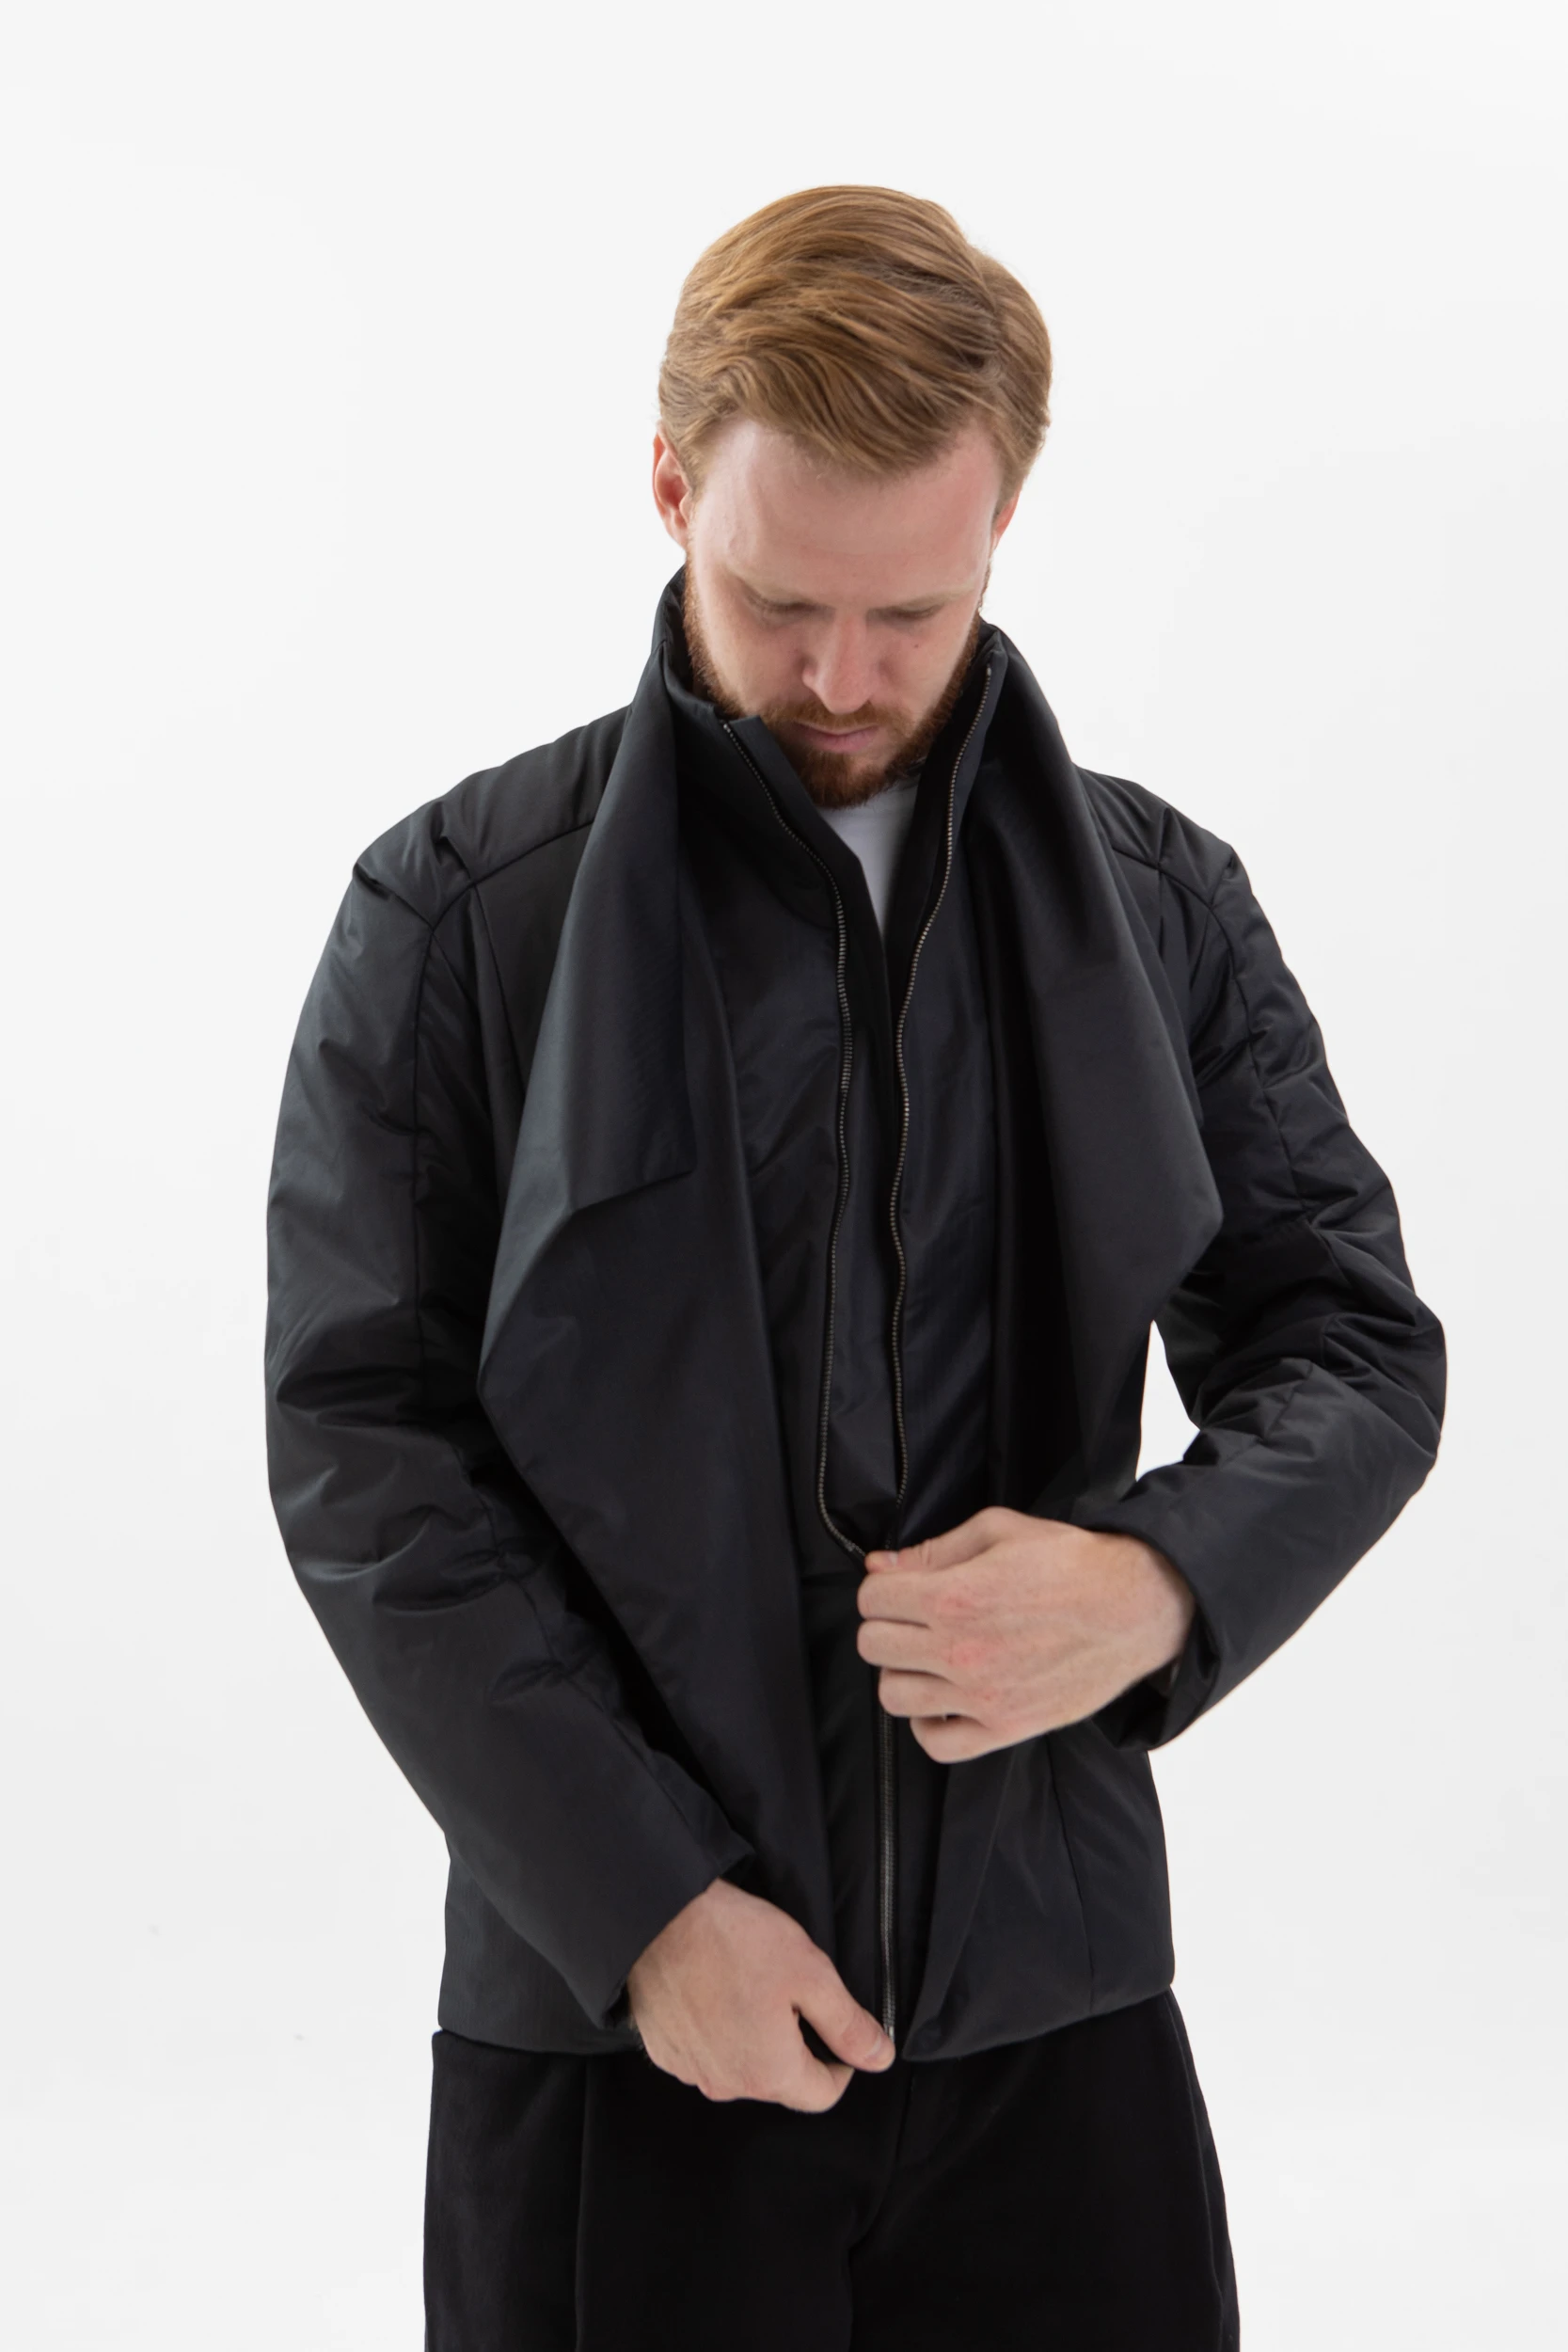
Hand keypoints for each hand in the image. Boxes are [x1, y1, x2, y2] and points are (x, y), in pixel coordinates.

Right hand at [625, 1878, 894, 2109]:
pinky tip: (715, 1989)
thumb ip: (848, 2024)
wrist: (654, 1917)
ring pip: (742, 2066)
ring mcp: (691, 2071)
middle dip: (794, 2043)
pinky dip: (718, 2030)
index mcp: (769, 2073)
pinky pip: (707, 2053)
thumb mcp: (810, 1973)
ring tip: (748, 1983)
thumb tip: (880, 2058)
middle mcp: (728, 2085)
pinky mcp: (665, 2051)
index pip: (823, 2094)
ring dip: (754, 2036)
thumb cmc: (734, 1940)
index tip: (835, 2023)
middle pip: (781, 2080)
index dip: (841, 2062)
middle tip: (787, 1988)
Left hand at [856, 1508, 1194, 1762]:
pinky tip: (942, 1698)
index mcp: (955, 1597)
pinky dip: (928, 1724)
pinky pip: (937, 1743)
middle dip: (887, 1624)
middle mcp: (961, 1651)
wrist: (1133, 1607)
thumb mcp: (999, 1531)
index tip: (900, 1586)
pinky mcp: (1006, 1728)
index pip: (872, 1600)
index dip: (882, 1587)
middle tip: (913, 1617)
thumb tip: (880, 1564)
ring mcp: (982, 1696)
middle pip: (874, 1646)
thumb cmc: (1070, 1563)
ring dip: (902, 1671)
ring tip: (928, 1656)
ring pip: (894, 1695)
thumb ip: (932, 1549)